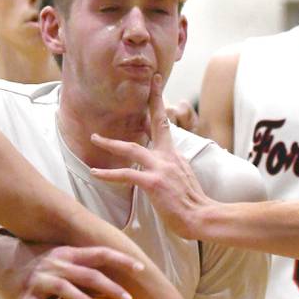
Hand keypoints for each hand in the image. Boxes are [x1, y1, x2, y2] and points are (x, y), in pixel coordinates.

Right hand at [0, 236, 145, 298]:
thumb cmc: (38, 261)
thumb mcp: (60, 255)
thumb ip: (83, 264)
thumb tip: (117, 275)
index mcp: (68, 254)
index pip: (99, 254)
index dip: (120, 260)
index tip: (141, 269)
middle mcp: (56, 264)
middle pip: (88, 274)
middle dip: (110, 286)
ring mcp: (40, 279)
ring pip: (64, 287)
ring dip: (81, 298)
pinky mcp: (24, 294)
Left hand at [88, 75, 213, 239]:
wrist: (204, 218)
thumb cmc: (192, 203)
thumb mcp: (183, 178)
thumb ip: (171, 167)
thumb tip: (164, 162)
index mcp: (174, 155)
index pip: (165, 125)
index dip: (159, 104)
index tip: (155, 85)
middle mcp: (169, 156)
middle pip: (157, 122)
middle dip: (153, 100)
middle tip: (149, 80)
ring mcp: (161, 168)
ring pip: (132, 148)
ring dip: (110, 142)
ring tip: (94, 138)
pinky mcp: (154, 183)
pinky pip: (126, 174)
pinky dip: (108, 174)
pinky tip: (95, 173)